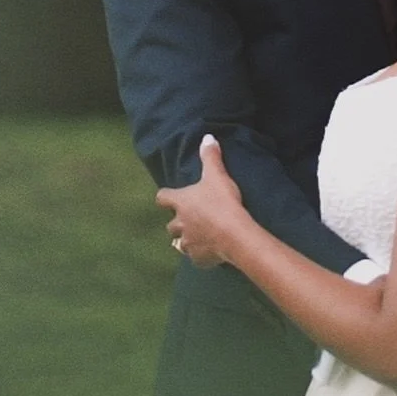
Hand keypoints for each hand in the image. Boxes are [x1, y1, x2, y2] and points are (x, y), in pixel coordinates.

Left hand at [155, 135, 244, 267]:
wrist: (234, 234)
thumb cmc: (222, 201)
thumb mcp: (217, 175)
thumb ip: (211, 157)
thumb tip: (207, 137)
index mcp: (181, 203)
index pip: (162, 198)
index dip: (166, 196)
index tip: (170, 196)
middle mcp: (179, 224)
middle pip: (170, 225)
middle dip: (178, 222)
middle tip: (190, 217)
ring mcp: (187, 243)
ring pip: (179, 243)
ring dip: (185, 239)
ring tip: (197, 235)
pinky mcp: (197, 259)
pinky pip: (194, 257)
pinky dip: (199, 254)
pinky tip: (208, 251)